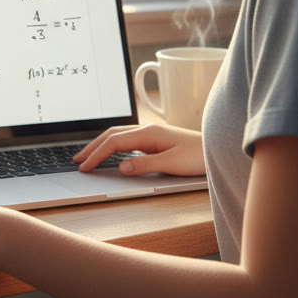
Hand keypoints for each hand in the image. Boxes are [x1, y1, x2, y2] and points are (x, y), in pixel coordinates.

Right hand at [73, 123, 205, 176]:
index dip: (97, 154)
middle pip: (111, 135)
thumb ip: (145, 165)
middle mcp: (147, 130)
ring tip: (88, 157)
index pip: (114, 142)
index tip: (84, 167)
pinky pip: (127, 140)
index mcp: (148, 133)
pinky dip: (113, 146)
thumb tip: (121, 166)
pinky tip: (111, 154)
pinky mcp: (155, 140)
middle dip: (92, 147)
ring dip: (101, 146)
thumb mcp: (172, 164)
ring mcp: (151, 134)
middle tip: (77, 160)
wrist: (219, 149)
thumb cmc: (199, 157)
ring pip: (118, 136)